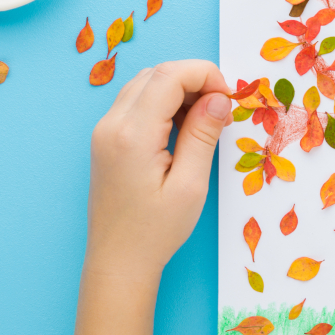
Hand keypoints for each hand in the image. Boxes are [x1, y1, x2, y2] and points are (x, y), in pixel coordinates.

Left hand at [86, 59, 232, 281]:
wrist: (118, 261)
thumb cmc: (155, 231)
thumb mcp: (191, 185)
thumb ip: (203, 135)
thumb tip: (219, 99)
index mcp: (132, 135)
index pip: (169, 76)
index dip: (205, 74)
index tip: (229, 98)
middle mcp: (111, 125)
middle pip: (157, 73)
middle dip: (195, 79)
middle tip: (221, 109)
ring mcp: (104, 130)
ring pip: (145, 83)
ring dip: (179, 89)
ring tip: (205, 119)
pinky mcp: (106, 138)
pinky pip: (136, 101)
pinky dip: (164, 101)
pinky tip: (183, 127)